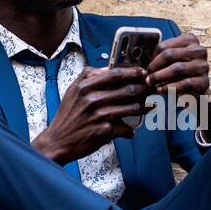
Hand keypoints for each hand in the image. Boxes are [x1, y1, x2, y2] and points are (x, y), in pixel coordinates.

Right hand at [32, 66, 148, 165]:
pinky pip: (126, 128)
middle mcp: (93, 99)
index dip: (132, 72)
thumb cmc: (68, 116)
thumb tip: (108, 68)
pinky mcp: (105, 131)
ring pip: (132, 108)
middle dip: (144, 89)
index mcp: (85, 86)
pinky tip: (131, 130)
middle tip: (152, 89)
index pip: (114, 74)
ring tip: (149, 107)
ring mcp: (100, 116)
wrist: (58, 141)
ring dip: (144, 108)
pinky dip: (131, 130)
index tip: (143, 72)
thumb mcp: (72, 91)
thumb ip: (88, 77)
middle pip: (128, 89)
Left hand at [145, 33, 209, 97]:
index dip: (153, 57)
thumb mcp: (172, 60)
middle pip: (170, 55)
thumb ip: (162, 56)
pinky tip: (161, 90)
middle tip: (147, 76)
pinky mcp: (204, 81)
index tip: (147, 67)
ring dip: (160, 76)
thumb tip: (143, 61)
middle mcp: (199, 50)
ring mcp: (203, 65)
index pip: (165, 46)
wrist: (197, 90)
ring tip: (151, 83)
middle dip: (155, 66)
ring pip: (177, 68)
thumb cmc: (181, 73)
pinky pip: (185, 83)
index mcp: (190, 40)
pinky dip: (170, 87)